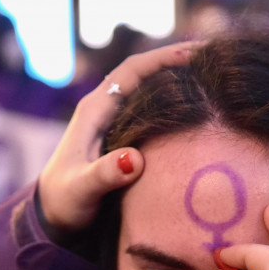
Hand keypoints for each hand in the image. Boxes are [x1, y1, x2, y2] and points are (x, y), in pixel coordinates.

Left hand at [38, 42, 200, 233]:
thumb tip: (135, 160)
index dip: (162, 58)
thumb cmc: (64, 202)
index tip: (195, 54)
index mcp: (94, 110)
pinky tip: (198, 108)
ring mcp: (113, 121)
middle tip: (216, 58)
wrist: (52, 215)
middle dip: (178, 60)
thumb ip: (105, 175)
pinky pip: (152, 109)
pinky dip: (175, 102)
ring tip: (214, 76)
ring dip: (178, 79)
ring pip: (150, 89)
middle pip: (145, 72)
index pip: (132, 71)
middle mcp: (104, 108)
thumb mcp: (82, 189)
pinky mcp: (122, 135)